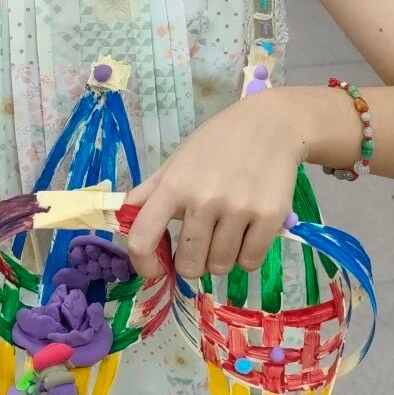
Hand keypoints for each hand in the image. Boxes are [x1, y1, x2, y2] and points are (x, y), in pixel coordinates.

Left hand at [124, 95, 304, 281]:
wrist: (271, 124)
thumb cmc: (218, 143)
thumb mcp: (177, 161)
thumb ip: (149, 192)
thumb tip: (121, 218)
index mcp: (173, 186)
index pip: (142, 240)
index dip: (144, 266)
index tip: (156, 270)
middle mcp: (203, 200)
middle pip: (189, 265)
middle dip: (193, 263)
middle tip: (202, 244)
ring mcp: (238, 209)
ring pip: (220, 267)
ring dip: (222, 258)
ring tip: (228, 233)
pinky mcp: (270, 217)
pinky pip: (250, 262)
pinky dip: (247, 256)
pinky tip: (248, 234)